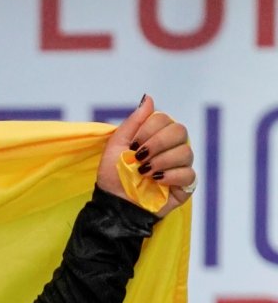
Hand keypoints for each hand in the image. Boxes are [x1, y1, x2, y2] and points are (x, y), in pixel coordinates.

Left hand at [96, 94, 195, 217]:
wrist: (113, 204)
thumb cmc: (113, 176)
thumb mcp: (116, 146)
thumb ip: (133, 122)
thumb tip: (149, 98)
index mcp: (155, 137)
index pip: (165, 120)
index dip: (150, 128)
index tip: (133, 143)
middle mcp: (170, 149)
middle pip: (180, 131)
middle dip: (157, 143)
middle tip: (140, 157)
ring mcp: (179, 167)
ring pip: (186, 152)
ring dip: (161, 161)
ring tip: (144, 172)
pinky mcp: (185, 186)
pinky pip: (189, 174)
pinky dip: (171, 176)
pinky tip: (156, 181)